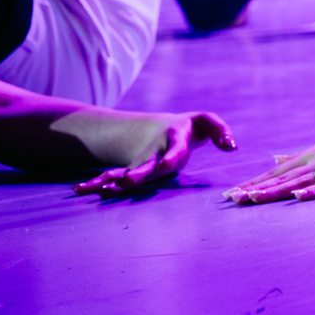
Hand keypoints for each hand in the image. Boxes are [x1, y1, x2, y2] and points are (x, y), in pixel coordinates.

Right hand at [73, 112, 236, 198]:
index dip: (171, 155)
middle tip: (124, 183)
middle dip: (135, 173)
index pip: (175, 148)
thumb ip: (220, 132)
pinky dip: (99, 183)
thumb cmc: (191, 128)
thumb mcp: (206, 123)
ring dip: (108, 180)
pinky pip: (113, 176)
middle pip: (145, 163)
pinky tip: (82, 190)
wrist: (164, 127)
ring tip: (91, 189)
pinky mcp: (132, 169)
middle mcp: (154, 150)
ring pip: (123, 171)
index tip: (166, 166)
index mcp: (174, 138)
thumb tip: (232, 146)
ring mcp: (141, 160)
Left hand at [224, 125, 314, 204]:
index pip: (276, 171)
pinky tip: (297, 197)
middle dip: (254, 188)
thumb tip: (275, 156)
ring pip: (297, 181)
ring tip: (251, 199)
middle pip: (281, 177)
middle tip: (230, 200)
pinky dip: (312, 191)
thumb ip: (300, 155)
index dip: (254, 182)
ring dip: (274, 191)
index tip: (232, 193)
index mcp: (312, 154)